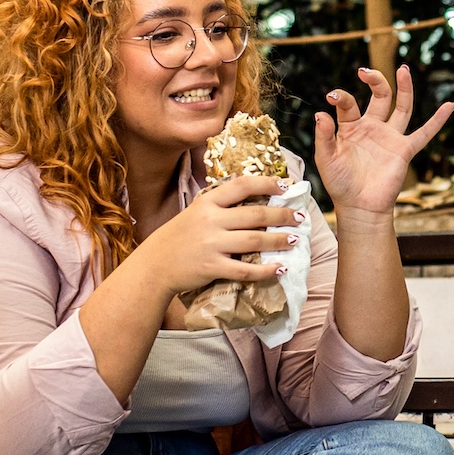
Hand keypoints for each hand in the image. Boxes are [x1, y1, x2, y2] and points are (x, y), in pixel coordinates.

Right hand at [128, 175, 299, 295]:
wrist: (154, 265)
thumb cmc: (178, 238)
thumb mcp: (195, 213)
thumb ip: (220, 207)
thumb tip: (253, 200)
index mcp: (207, 203)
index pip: (242, 185)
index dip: (267, 183)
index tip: (285, 186)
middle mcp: (210, 220)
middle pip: (255, 214)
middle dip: (282, 215)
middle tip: (299, 217)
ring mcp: (211, 244)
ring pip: (254, 240)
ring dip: (279, 240)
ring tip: (294, 240)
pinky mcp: (212, 267)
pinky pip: (245, 270)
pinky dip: (266, 270)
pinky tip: (279, 269)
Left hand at [312, 66, 453, 215]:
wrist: (359, 207)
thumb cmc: (340, 183)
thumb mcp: (326, 158)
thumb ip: (324, 136)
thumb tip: (321, 113)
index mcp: (351, 127)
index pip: (348, 104)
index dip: (341, 97)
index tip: (332, 97)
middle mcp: (372, 127)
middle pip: (379, 96)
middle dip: (375, 80)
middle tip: (364, 71)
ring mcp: (390, 137)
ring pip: (402, 107)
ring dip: (404, 88)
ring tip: (403, 69)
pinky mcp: (404, 150)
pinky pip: (424, 133)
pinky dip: (438, 120)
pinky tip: (450, 106)